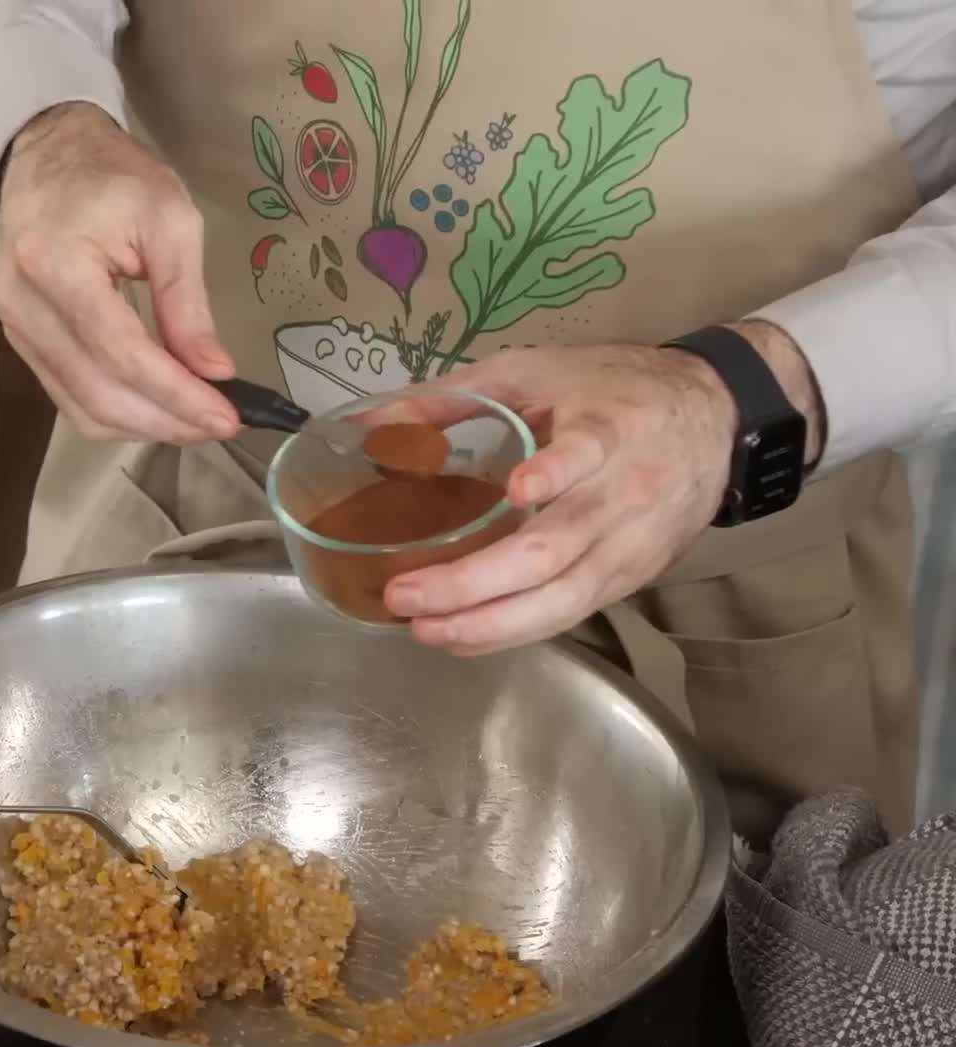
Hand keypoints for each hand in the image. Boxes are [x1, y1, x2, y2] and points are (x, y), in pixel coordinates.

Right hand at [0, 103, 240, 442]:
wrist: (45, 153)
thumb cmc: (109, 174)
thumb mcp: (168, 219)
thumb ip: (187, 300)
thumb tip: (214, 371)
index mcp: (57, 265)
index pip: (122, 353)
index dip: (177, 395)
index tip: (228, 417)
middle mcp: (23, 306)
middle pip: (97, 392)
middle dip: (165, 420)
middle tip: (218, 425)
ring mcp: (14, 328)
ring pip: (80, 406)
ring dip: (142, 425)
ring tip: (193, 420)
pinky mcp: (19, 339)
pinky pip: (67, 395)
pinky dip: (115, 410)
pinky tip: (155, 406)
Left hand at [381, 323, 821, 653]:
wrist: (718, 414)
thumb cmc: (611, 388)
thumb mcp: (535, 371)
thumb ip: (451, 397)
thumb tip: (367, 421)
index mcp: (607, 428)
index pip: (586, 452)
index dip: (554, 472)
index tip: (517, 487)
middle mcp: (625, 493)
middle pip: (554, 549)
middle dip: (475, 583)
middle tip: (404, 595)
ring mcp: (633, 544)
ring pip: (564, 598)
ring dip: (491, 624)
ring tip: (424, 631)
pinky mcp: (634, 577)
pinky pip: (572, 612)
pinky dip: (515, 630)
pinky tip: (464, 637)